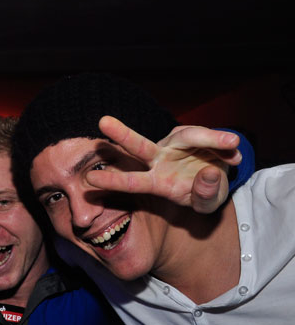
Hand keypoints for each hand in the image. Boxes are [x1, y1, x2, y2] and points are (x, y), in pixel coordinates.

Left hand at [86, 116, 242, 213]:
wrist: (215, 180)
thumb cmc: (202, 194)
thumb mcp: (206, 203)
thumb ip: (205, 194)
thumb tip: (207, 174)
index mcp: (155, 183)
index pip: (131, 182)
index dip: (112, 181)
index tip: (90, 181)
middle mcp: (159, 160)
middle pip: (139, 146)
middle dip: (122, 134)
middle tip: (102, 121)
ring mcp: (174, 145)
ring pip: (186, 135)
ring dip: (209, 137)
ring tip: (232, 145)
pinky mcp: (192, 135)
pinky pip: (210, 136)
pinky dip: (223, 142)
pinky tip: (234, 149)